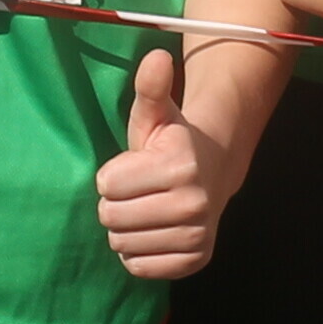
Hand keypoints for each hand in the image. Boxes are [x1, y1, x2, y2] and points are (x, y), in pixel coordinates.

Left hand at [94, 47, 241, 280]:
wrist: (215, 172)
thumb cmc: (172, 142)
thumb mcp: (157, 113)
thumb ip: (151, 87)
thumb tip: (156, 56)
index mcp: (180, 165)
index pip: (107, 185)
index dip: (114, 174)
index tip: (134, 166)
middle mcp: (194, 202)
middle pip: (111, 218)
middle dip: (116, 203)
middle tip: (138, 190)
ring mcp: (197, 234)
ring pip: (122, 245)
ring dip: (126, 229)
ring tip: (146, 209)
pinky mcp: (195, 260)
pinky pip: (139, 267)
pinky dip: (139, 253)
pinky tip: (154, 231)